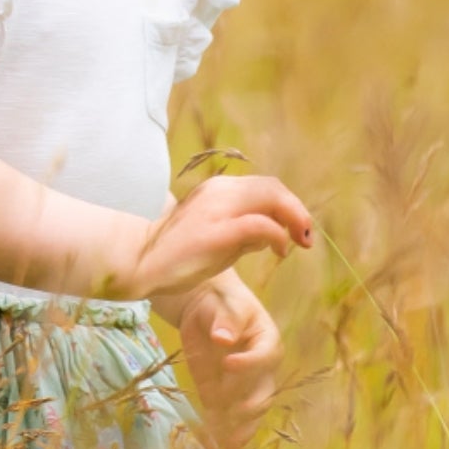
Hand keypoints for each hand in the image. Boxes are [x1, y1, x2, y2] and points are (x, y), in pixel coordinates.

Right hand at [113, 175, 313, 303]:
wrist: (141, 261)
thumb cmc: (179, 253)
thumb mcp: (216, 233)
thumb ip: (244, 229)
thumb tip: (273, 233)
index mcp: (219, 188)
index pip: (266, 186)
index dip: (289, 205)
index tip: (299, 230)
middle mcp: (220, 191)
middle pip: (273, 188)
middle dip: (297, 211)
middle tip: (306, 238)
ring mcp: (217, 209)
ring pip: (271, 198)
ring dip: (293, 219)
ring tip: (299, 243)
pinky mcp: (217, 232)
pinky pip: (259, 225)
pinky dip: (277, 236)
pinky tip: (279, 250)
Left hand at [179, 275, 282, 448]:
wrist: (202, 308)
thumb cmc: (220, 300)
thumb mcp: (224, 303)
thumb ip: (226, 319)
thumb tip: (223, 338)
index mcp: (267, 341)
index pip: (265, 356)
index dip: (250, 363)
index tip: (228, 363)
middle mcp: (261, 368)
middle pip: (264, 390)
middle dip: (253, 404)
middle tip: (238, 411)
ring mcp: (243, 385)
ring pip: (251, 410)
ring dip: (243, 427)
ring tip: (231, 442)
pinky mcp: (221, 394)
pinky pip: (227, 416)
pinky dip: (222, 429)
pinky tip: (216, 444)